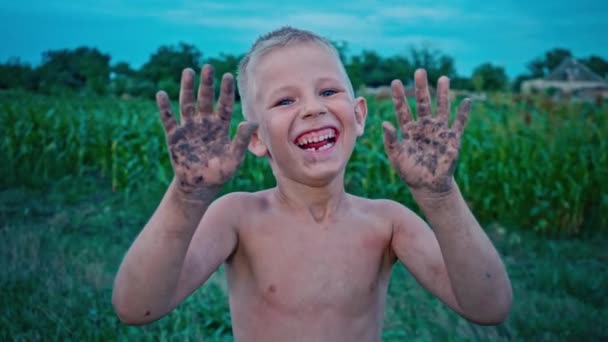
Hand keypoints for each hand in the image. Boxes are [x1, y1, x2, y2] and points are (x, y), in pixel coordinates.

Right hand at [156, 65, 257, 194]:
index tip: (228, 76)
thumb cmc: (220, 173)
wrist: (199, 187)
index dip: (226, 91)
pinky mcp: (174, 137)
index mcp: (220, 127)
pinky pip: (168, 119)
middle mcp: (204, 123)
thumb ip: (242, 140)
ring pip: (187, 104)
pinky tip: (161, 94)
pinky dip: (164, 108)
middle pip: (205, 99)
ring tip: (188, 71)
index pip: (224, 105)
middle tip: (208, 67)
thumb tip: (252, 122)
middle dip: (207, 83)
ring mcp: (189, 128)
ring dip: (187, 88)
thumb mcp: (234, 158)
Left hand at [382, 69, 469, 193]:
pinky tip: (466, 101)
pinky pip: (459, 124)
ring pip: (441, 108)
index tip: (395, 82)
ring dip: (443, 94)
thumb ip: (390, 140)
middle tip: (419, 71)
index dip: (399, 97)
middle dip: (421, 88)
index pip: (402, 110)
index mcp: (409, 131)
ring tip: (443, 78)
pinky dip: (463, 113)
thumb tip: (384, 122)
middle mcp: (424, 127)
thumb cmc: (410, 173)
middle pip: (422, 103)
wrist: (428, 187)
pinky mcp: (452, 140)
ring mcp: (439, 132)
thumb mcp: (396, 157)